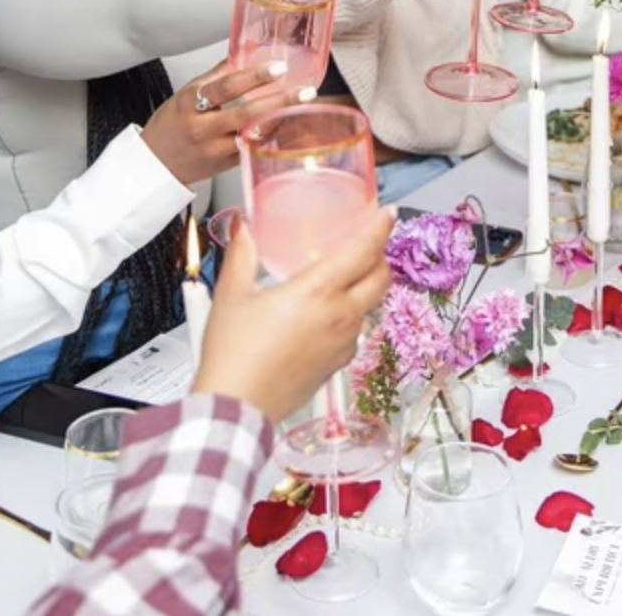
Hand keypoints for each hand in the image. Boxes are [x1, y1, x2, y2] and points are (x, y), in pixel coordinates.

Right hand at [140, 59, 309, 184]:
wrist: (154, 164)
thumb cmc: (170, 126)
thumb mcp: (185, 95)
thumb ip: (216, 76)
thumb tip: (243, 53)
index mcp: (190, 104)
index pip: (225, 87)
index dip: (253, 77)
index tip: (278, 67)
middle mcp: (203, 128)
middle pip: (245, 114)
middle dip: (278, 101)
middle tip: (305, 91)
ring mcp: (215, 150)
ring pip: (253, 135)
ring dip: (280, 120)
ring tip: (303, 106)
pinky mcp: (224, 166)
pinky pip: (252, 148)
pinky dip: (270, 136)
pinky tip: (288, 125)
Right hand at [192, 209, 393, 423]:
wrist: (237, 407)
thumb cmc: (234, 354)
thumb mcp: (233, 295)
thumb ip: (242, 254)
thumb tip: (243, 228)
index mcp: (318, 291)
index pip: (364, 251)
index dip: (380, 228)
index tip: (388, 214)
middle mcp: (340, 316)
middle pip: (381, 279)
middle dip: (380, 258)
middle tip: (368, 246)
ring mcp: (343, 343)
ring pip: (371, 307)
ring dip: (366, 288)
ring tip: (346, 279)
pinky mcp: (338, 365)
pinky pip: (355, 332)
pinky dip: (351, 317)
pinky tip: (328, 316)